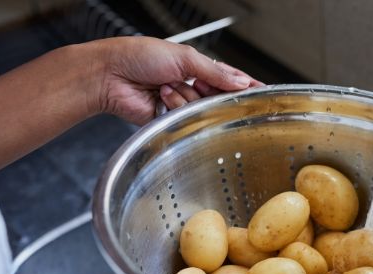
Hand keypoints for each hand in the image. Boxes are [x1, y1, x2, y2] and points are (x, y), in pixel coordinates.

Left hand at [90, 36, 262, 124]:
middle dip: (209, 92)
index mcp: (195, 66)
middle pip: (216, 96)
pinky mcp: (168, 119)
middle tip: (198, 85)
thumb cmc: (138, 56)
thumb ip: (215, 72)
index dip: (244, 85)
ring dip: (184, 96)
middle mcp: (189, 84)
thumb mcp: (183, 57)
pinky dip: (173, 106)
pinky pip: (183, 118)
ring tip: (166, 86)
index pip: (227, 77)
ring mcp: (179, 102)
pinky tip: (161, 97)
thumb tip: (239, 82)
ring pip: (200, 108)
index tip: (262, 92)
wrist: (110, 75)